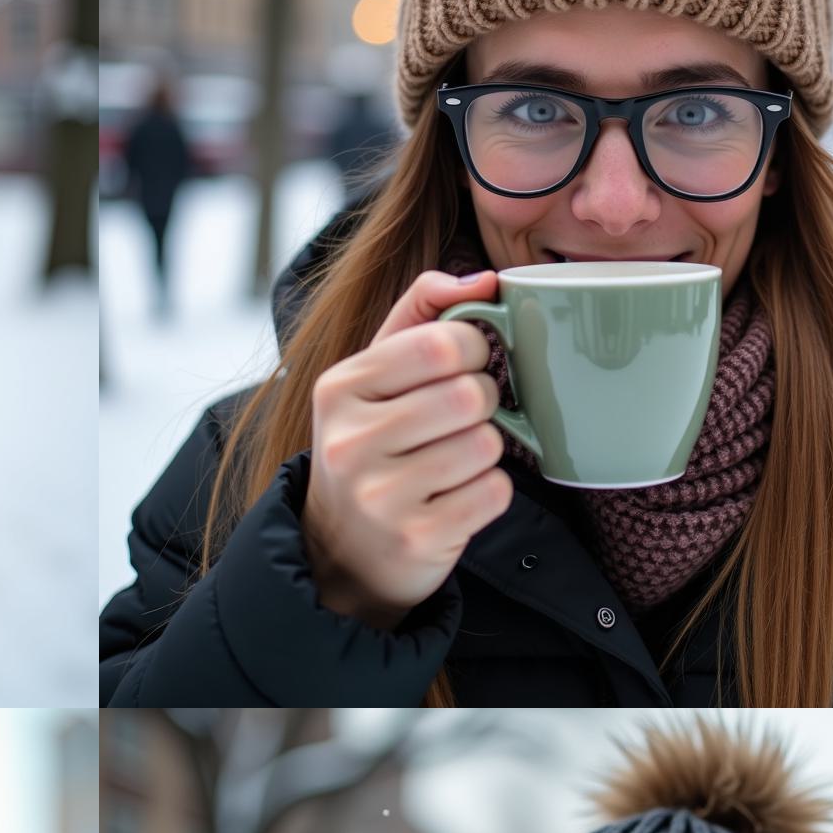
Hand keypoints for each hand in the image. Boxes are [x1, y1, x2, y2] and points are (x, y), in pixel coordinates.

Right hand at [300, 269, 512, 630]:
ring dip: (486, 449)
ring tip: (454, 460)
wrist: (340, 551)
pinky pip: (493, 493)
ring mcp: (380, 497)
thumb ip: (419, 313)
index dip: (474, 347)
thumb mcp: (372, 375)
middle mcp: (351, 444)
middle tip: (464, 416)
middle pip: (468, 395)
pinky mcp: (416, 539)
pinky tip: (456, 497)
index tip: (466, 363)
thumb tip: (481, 281)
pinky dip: (489, 492)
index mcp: (339, 389)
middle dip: (483, 400)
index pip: (439, 343)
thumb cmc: (371, 447)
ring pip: (486, 445)